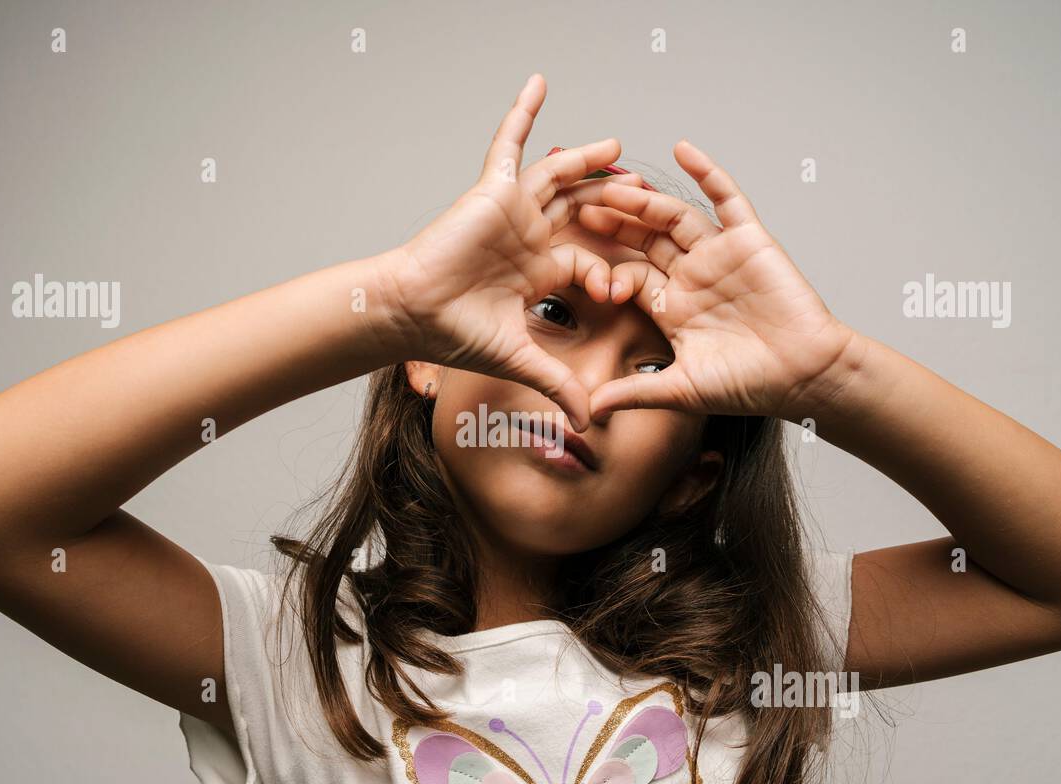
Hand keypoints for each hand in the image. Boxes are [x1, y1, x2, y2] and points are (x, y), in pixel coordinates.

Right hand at [380, 74, 640, 430]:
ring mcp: (512, 211)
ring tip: (618, 147)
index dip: (608, 271)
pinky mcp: (493, 191)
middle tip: (647, 196)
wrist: (413, 314)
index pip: (588, 261)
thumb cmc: (455, 334)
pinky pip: (509, 144)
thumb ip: (559, 383)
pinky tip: (539, 84)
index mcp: (539, 272)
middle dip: (614, 205)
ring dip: (586, 160)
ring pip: (558, 177)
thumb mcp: (522, 359)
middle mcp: (530, 238)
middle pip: (582, 212)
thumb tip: (589, 423)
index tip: (618, 290)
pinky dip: (522, 114)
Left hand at [577, 139, 859, 421]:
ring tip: (614, 186)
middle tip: (579, 207)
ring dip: (645, 200)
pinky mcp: (748, 240)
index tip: (574, 262)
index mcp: (672, 308)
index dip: (604, 269)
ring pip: (675, 216)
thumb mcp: (681, 390)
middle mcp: (692, 276)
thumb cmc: (749, 384)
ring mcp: (719, 255)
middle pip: (645, 240)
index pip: (629, 276)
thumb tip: (590, 411)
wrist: (803, 375)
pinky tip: (683, 149)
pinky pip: (726, 198)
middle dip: (614, 224)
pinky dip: (708, 172)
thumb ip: (634, 393)